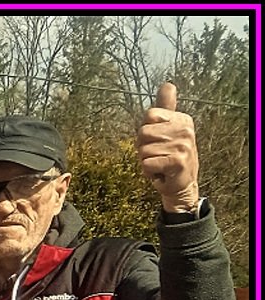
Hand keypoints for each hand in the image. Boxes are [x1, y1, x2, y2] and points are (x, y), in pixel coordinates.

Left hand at [137, 82, 199, 212]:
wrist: (181, 186)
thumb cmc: (169, 157)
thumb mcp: (168, 129)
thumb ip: (165, 107)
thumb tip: (168, 84)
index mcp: (182, 119)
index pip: (148, 115)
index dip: (145, 131)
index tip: (157, 140)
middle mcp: (185, 129)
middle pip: (142, 133)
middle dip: (143, 148)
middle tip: (157, 155)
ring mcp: (183, 145)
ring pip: (143, 150)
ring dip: (146, 161)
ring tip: (160, 164)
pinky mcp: (177, 161)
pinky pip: (146, 164)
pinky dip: (148, 172)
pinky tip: (161, 173)